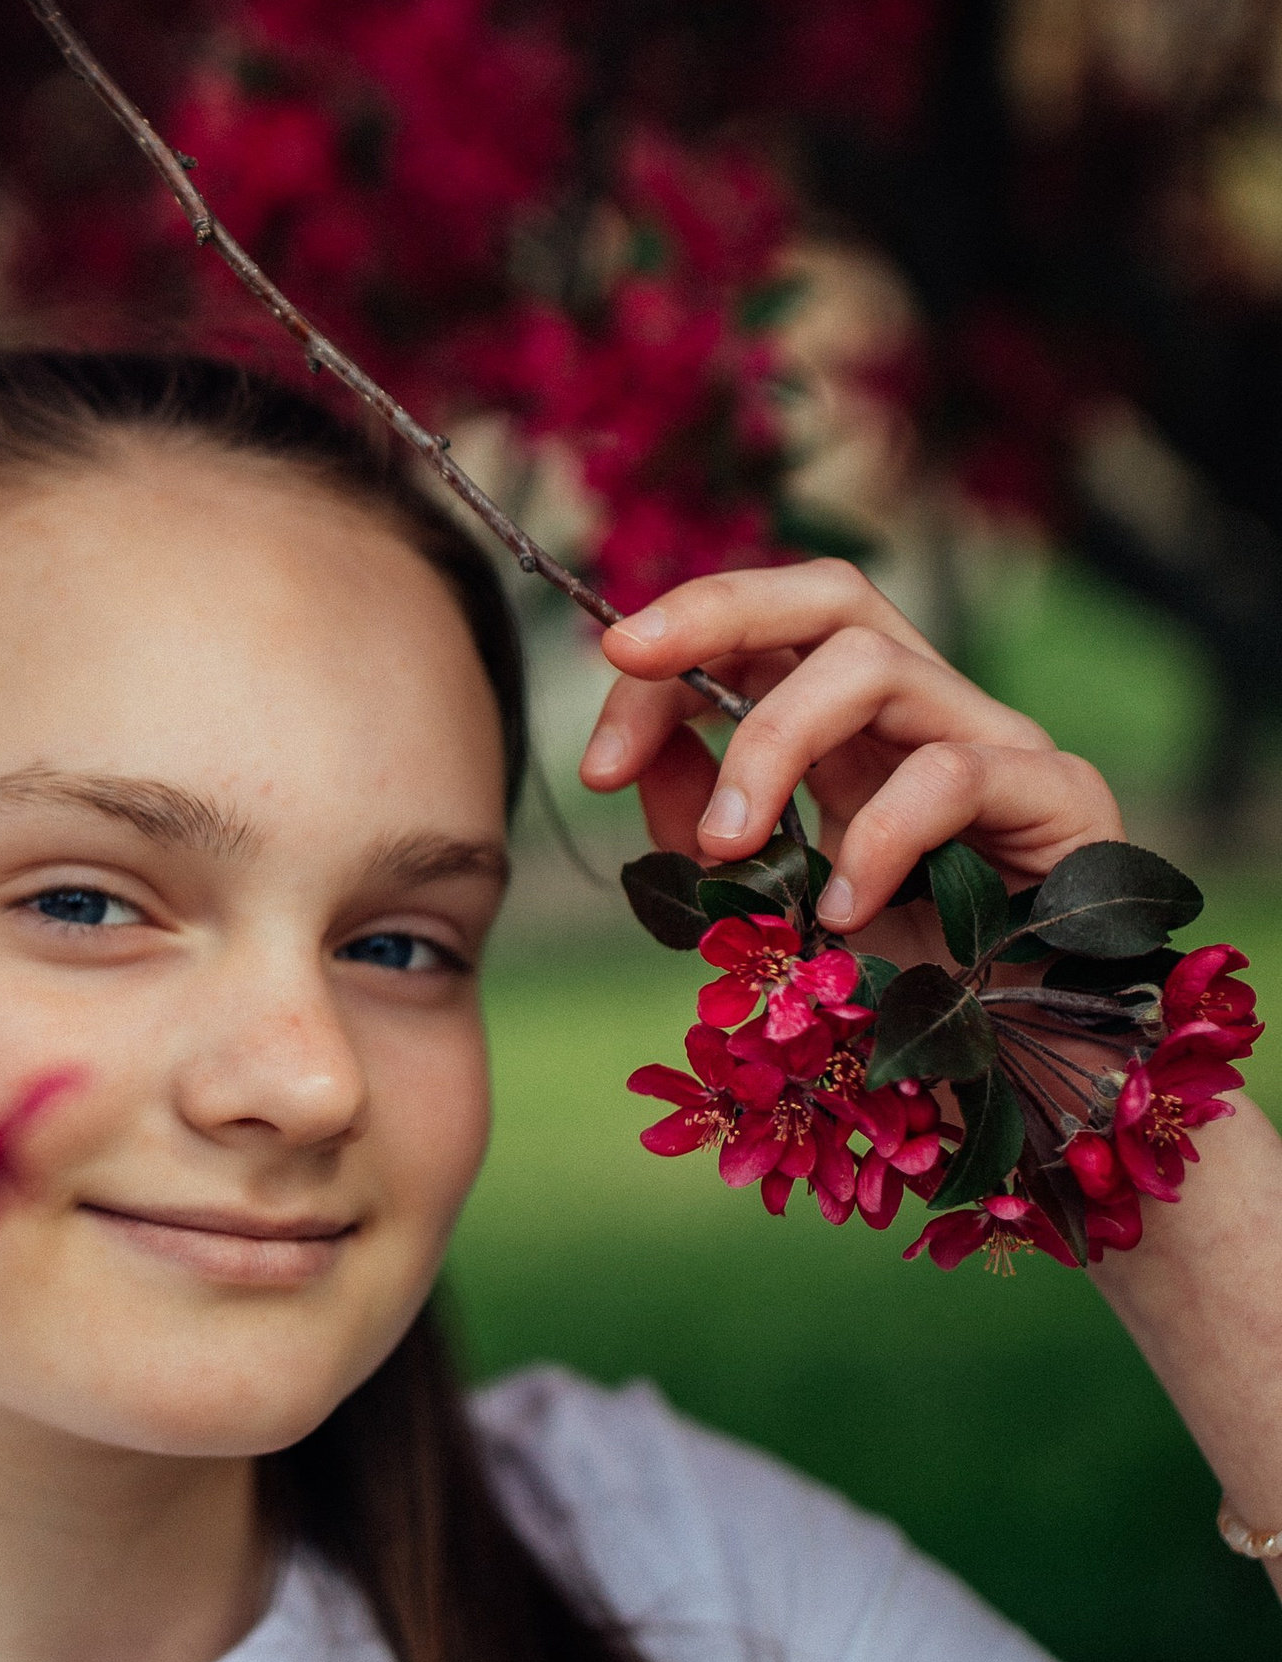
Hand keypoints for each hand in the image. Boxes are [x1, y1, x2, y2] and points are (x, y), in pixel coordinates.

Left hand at [575, 557, 1123, 937]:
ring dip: (770, 743)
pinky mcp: (1065, 797)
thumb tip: (639, 751)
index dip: (670, 669)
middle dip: (717, 610)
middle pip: (830, 595)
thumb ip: (698, 821)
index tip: (597, 760)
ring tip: (729, 847)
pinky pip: (954, 774)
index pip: (758, 637)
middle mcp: (925, 710)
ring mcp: (1000, 741)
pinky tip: (842, 912)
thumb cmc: (894, 974)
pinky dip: (876, 839)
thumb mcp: (764, 896)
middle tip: (629, 658)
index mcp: (849, 722)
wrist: (1020, 1066)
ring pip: (874, 664)